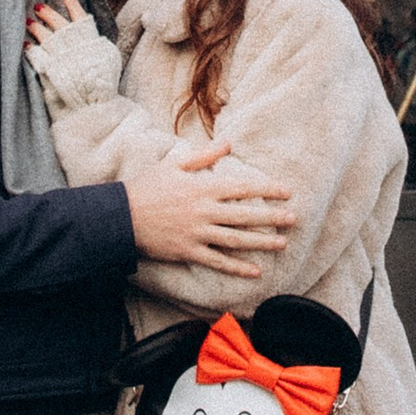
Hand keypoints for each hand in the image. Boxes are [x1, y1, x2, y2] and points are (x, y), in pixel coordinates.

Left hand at [23, 0, 122, 114]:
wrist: (94, 108)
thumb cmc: (103, 86)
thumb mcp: (108, 61)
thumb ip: (99, 46)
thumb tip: (94, 35)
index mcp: (92, 44)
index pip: (80, 17)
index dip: (71, 3)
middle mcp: (77, 48)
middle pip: (60, 25)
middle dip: (48, 14)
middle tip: (38, 6)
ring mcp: (63, 60)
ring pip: (47, 37)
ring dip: (37, 28)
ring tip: (29, 21)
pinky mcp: (51, 72)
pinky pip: (38, 56)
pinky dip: (31, 49)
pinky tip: (26, 44)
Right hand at [127, 144, 296, 279]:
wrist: (121, 216)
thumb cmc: (147, 186)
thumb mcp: (174, 164)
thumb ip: (204, 156)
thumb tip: (227, 143)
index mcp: (203, 187)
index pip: (243, 187)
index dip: (268, 189)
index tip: (288, 191)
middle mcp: (205, 211)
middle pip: (246, 215)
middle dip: (272, 217)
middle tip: (294, 219)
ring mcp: (198, 234)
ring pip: (236, 239)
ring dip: (261, 242)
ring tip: (283, 244)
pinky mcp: (189, 252)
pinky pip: (218, 261)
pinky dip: (237, 267)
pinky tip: (255, 271)